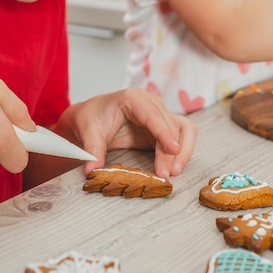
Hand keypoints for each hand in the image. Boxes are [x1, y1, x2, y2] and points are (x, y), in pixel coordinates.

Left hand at [52, 88, 197, 177]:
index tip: (173, 149)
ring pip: (184, 130)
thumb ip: (93, 151)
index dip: (165, 133)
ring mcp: (160, 115)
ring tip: (173, 173)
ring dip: (183, 152)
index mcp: (134, 98)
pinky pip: (180, 138)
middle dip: (171, 152)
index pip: (154, 116)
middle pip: (172, 126)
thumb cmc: (91, 118)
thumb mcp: (88, 133)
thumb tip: (93, 171)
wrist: (91, 118)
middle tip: (165, 174)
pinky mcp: (162, 129)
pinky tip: (171, 168)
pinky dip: (180, 153)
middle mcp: (152, 103)